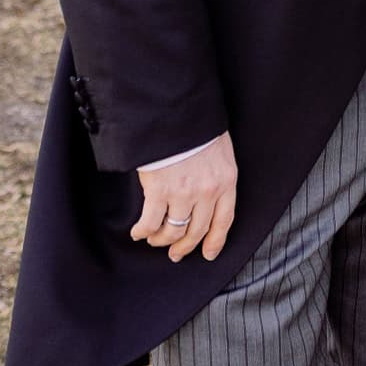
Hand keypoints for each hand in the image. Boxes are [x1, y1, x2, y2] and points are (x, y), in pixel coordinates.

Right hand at [131, 131, 237, 262]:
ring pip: (173, 231)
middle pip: (197, 230)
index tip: (208, 254)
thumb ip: (217, 175)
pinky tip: (138, 232)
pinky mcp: (159, 191)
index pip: (224, 220)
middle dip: (185, 246)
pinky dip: (143, 231)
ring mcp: (183, 193)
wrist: (177, 111)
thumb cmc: (197, 127)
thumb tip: (208, 197)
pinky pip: (150, 223)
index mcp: (226, 180)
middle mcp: (208, 191)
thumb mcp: (220, 150)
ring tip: (155, 240)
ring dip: (162, 240)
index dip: (215, 241)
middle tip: (176, 254)